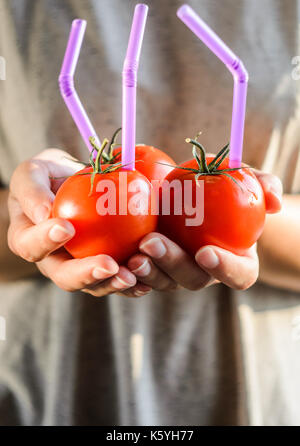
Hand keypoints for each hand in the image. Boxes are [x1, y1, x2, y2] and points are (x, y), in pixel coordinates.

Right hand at [7, 148, 144, 297]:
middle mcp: (52, 260)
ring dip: (112, 284)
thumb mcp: (33, 172)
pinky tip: (147, 281)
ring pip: (93, 286)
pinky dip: (132, 283)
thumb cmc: (49, 175)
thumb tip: (44, 214)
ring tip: (132, 276)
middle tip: (109, 265)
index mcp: (28, 240)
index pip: (31, 246)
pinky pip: (116, 279)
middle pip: (64, 277)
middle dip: (87, 274)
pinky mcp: (103, 269)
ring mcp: (78, 268)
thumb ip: (32, 190)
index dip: (45, 241)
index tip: (67, 227)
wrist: (74, 183)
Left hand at [127, 170, 282, 294]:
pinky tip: (115, 258)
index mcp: (235, 260)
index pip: (238, 275)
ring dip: (147, 271)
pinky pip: (141, 277)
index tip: (205, 251)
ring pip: (163, 282)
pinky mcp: (153, 266)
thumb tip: (273, 198)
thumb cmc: (226, 188)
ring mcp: (177, 272)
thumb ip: (263, 186)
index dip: (225, 269)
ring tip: (131, 254)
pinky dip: (128, 273)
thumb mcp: (244, 180)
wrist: (196, 194)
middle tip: (152, 243)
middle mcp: (206, 273)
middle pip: (192, 280)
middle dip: (172, 265)